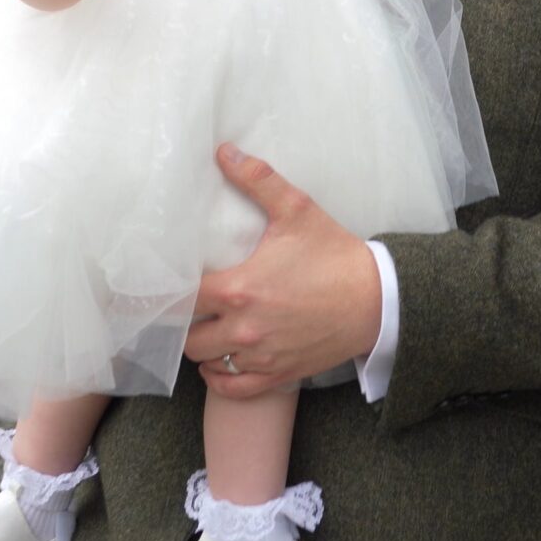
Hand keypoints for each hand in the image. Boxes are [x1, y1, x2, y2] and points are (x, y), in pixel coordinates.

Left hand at [185, 145, 380, 399]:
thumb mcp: (298, 210)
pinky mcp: (279, 374)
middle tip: (191, 308)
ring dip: (202, 349)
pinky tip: (219, 362)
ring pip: (207, 363)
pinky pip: (232, 388)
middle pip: (188, 337)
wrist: (378, 299)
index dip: (168, 294)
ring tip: (206, 330)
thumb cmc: (335, 254)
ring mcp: (260, 356)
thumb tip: (224, 151)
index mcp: (240, 289)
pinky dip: (220, 378)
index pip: (181, 299)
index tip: (162, 288)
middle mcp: (244, 329)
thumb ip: (258, 180)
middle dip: (186, 323)